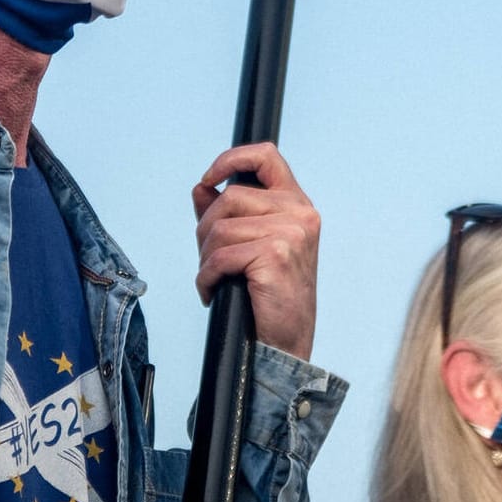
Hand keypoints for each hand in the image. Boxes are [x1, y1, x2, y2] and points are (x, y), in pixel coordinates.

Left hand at [191, 142, 318, 360]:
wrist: (286, 343)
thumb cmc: (270, 297)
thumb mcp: (249, 247)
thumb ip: (227, 214)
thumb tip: (201, 189)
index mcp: (298, 206)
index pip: (266, 157)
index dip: (232, 159)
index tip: (210, 179)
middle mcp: (300, 214)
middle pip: (229, 198)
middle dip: (207, 230)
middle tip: (211, 261)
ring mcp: (291, 233)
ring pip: (220, 228)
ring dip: (206, 259)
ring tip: (217, 280)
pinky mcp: (275, 254)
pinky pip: (219, 257)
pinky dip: (206, 278)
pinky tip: (214, 291)